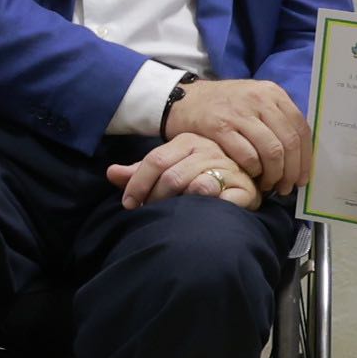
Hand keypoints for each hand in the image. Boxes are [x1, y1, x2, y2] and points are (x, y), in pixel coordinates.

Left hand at [106, 133, 262, 210]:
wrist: (242, 180)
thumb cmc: (197, 175)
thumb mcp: (167, 169)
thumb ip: (140, 172)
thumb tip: (111, 172)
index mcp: (187, 141)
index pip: (155, 161)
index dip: (138, 184)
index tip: (129, 204)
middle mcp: (208, 150)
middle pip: (172, 176)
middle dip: (157, 199)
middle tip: (151, 213)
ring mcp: (229, 168)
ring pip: (198, 186)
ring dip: (181, 205)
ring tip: (174, 215)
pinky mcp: (245, 188)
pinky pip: (225, 200)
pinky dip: (210, 209)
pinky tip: (201, 216)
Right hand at [166, 77, 312, 190]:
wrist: (184, 99)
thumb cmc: (224, 106)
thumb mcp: (255, 101)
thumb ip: (277, 119)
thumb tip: (300, 154)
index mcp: (273, 93)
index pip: (301, 128)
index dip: (306, 158)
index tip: (303, 177)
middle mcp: (259, 99)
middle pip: (289, 142)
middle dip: (291, 171)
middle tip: (286, 187)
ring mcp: (239, 112)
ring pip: (271, 150)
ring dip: (274, 174)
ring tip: (269, 185)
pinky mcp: (219, 126)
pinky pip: (246, 154)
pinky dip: (253, 170)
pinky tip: (251, 175)